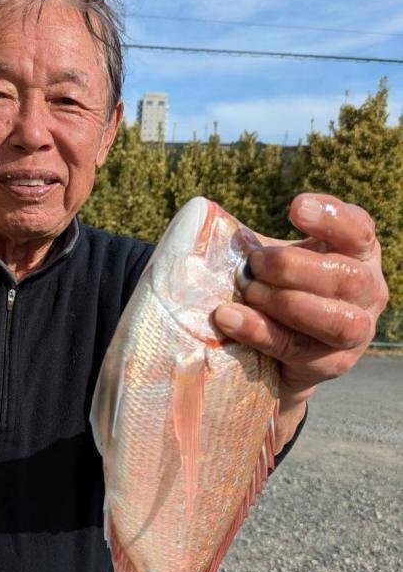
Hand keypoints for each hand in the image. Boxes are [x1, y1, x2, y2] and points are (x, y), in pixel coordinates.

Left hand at [214, 193, 388, 426]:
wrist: (280, 352)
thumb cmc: (276, 289)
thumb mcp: (275, 258)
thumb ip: (256, 242)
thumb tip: (203, 221)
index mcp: (358, 253)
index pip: (359, 229)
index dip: (331, 218)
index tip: (295, 208)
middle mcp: (369, 290)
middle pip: (347, 277)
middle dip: (292, 268)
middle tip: (255, 264)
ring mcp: (357, 331)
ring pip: (335, 319)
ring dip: (284, 303)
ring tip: (248, 292)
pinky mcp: (332, 363)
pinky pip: (296, 348)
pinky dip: (259, 331)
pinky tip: (228, 318)